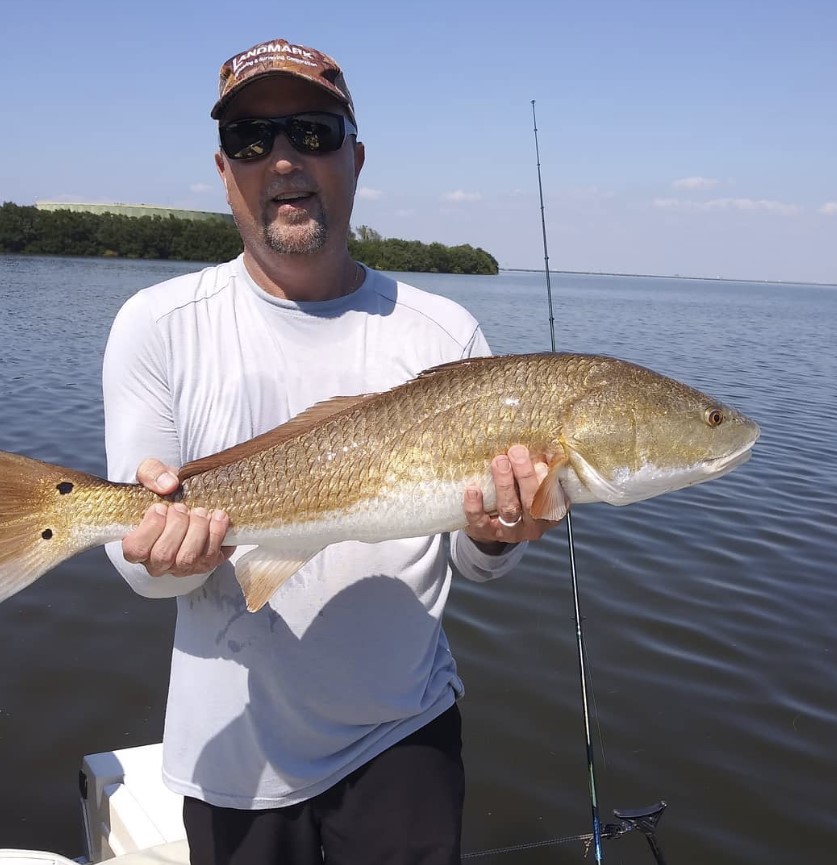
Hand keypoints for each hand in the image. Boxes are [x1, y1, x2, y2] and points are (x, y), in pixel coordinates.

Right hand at [122, 458, 233, 576]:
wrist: (191, 498)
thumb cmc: (165, 493)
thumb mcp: (152, 475)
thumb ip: (152, 473)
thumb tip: (168, 484)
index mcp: (137, 545)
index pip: (135, 549)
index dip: (150, 529)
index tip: (160, 507)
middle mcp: (157, 563)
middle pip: (163, 555)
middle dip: (176, 526)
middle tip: (182, 508)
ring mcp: (181, 567)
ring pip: (187, 559)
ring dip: (197, 531)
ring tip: (200, 512)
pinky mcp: (204, 564)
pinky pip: (210, 557)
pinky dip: (216, 534)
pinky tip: (218, 517)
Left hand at [463, 445, 562, 546]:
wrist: (493, 526)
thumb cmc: (518, 497)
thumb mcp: (533, 484)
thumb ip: (540, 469)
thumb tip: (545, 444)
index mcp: (549, 512)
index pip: (553, 497)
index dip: (548, 481)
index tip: (541, 462)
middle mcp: (532, 525)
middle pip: (531, 502)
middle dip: (525, 476)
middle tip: (517, 452)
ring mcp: (510, 531)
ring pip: (509, 509)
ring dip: (504, 484)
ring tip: (499, 462)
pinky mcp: (486, 533)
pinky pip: (480, 522)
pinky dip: (476, 506)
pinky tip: (473, 490)